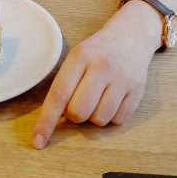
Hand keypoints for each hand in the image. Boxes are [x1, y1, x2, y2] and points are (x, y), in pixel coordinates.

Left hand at [32, 24, 155, 148]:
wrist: (130, 35)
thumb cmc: (97, 51)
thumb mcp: (76, 57)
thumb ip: (65, 84)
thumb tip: (53, 119)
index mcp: (80, 57)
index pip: (59, 94)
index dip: (47, 121)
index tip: (38, 141)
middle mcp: (102, 67)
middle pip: (78, 112)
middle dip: (74, 115)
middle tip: (79, 99)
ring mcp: (122, 79)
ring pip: (99, 120)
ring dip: (94, 116)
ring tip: (98, 97)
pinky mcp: (138, 90)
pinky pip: (118, 121)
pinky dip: (111, 116)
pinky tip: (113, 98)